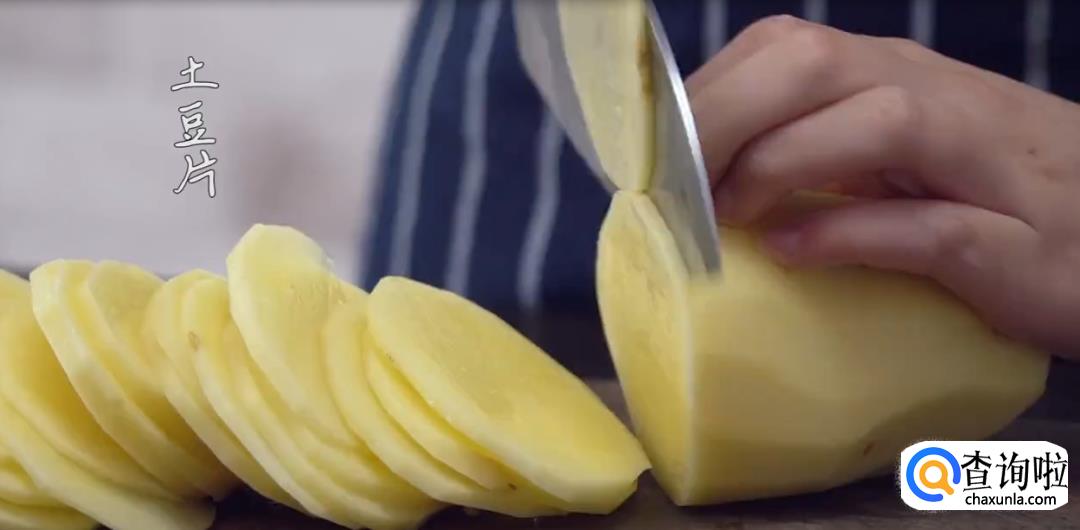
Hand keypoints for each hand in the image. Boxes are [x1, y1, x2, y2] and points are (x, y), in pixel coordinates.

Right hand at [687, 15, 1079, 359]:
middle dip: (718, 118)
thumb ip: (901, 244)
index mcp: (954, 124)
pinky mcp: (877, 73)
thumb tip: (784, 242)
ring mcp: (893, 63)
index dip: (771, 168)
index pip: (844, 121)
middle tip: (672, 188)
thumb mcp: (1005, 272)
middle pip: (797, 58)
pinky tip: (717, 139)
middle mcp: (913, 72)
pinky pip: (787, 59)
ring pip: (783, 45)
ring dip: (719, 97)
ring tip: (681, 165)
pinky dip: (736, 91)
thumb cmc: (1072, 254)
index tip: (723, 225)